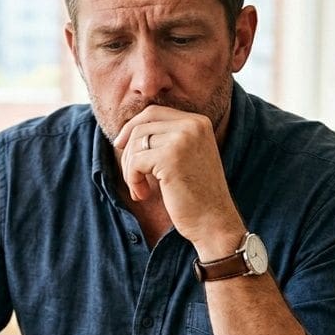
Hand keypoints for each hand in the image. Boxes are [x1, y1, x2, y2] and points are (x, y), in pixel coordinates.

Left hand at [113, 105, 244, 257]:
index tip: (120, 146)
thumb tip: (126, 131)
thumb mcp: (184, 158)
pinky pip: (134, 162)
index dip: (132, 127)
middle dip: (128, 151)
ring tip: (141, 190)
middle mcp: (193, 125)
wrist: (214, 222)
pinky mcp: (170, 158)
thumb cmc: (196, 195)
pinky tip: (143, 195)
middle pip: (141, 125)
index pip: (153, 112)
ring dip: (130, 170)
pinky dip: (132, 180)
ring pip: (135, 144)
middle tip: (130, 176)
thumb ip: (165, 139)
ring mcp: (183, 139)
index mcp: (198, 122)